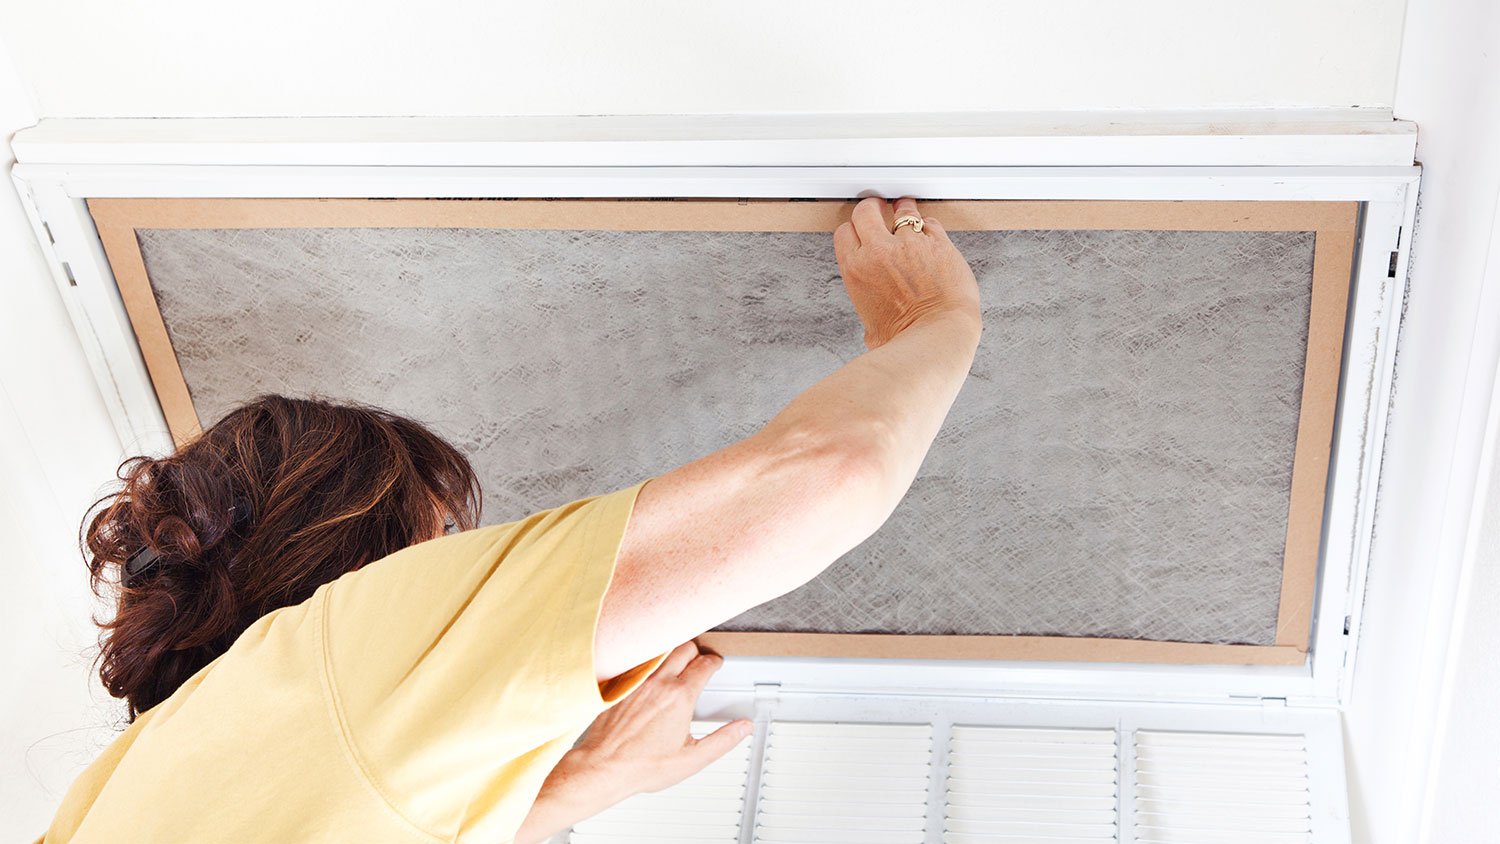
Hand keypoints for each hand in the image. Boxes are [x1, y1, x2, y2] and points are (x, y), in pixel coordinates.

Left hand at [514, 642, 751, 841]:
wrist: (603, 767)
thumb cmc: (641, 766)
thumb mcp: (692, 759)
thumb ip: (722, 741)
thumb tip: (742, 728)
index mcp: (679, 697)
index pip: (704, 664)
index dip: (714, 662)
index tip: (715, 665)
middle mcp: (658, 683)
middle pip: (684, 648)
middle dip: (696, 651)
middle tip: (699, 662)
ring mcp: (636, 682)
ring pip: (661, 651)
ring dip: (673, 654)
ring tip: (678, 664)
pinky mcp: (620, 686)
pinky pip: (639, 663)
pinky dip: (650, 663)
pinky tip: (651, 676)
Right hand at [834, 196, 981, 349]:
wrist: (937, 335)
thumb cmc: (905, 340)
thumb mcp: (871, 328)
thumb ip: (870, 314)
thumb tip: (876, 326)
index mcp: (857, 270)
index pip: (845, 233)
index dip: (853, 230)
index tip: (859, 230)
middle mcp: (880, 252)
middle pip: (866, 211)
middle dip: (871, 208)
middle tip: (878, 208)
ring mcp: (910, 245)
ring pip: (903, 210)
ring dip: (904, 209)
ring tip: (906, 209)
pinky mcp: (938, 244)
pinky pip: (931, 222)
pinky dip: (929, 226)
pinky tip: (930, 231)